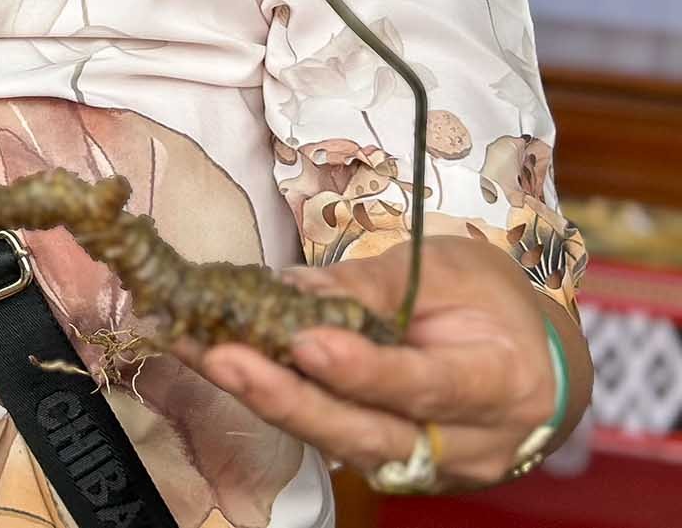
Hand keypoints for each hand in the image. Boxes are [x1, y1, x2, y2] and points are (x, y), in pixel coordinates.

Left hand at [178, 235, 578, 490]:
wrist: (539, 368)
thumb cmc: (494, 305)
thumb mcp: (450, 269)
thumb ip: (376, 284)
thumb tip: (293, 287)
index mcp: (500, 384)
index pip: (427, 385)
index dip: (364, 370)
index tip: (304, 342)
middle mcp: (466, 445)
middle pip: (369, 433)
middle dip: (288, 398)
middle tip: (220, 357)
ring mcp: (427, 467)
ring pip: (339, 443)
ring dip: (264, 399)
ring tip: (197, 352)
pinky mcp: (391, 466)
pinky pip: (330, 438)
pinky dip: (277, 402)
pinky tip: (223, 364)